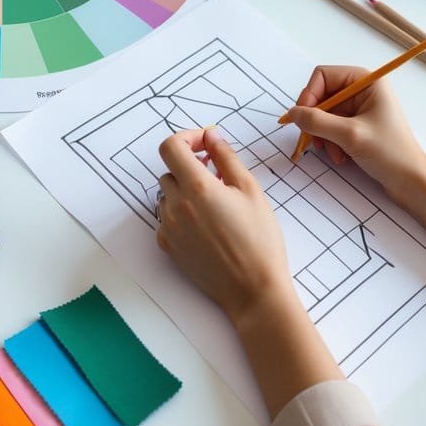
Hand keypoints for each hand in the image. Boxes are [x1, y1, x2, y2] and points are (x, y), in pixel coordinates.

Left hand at [155, 128, 296, 326]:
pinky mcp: (167, 246)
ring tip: (215, 204)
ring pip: (167, 194)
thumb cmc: (259, 241)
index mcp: (197, 187)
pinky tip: (205, 224)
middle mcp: (176, 206)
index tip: (204, 145)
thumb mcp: (250, 190)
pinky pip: (166, 218)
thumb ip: (226, 157)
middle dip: (191, 168)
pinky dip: (180, 214)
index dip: (186, 139)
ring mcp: (168, 227)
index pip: (170, 147)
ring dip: (184, 191)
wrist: (254, 290)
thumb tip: (211, 136)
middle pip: (170, 171)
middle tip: (217, 176)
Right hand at [286, 65, 425, 200]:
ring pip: (325, 115)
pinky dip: (331, 142)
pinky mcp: (359, 126)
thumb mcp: (349, 135)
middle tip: (313, 139)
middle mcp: (363, 90)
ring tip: (333, 153)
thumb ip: (317, 121)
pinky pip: (333, 128)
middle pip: (322, 95)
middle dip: (316, 120)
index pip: (324, 75)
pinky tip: (340, 156)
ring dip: (323, 135)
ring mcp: (361, 109)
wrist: (411, 181)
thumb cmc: (390, 153)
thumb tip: (292, 114)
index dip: (310, 94)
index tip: (302, 117)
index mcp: (367, 82)